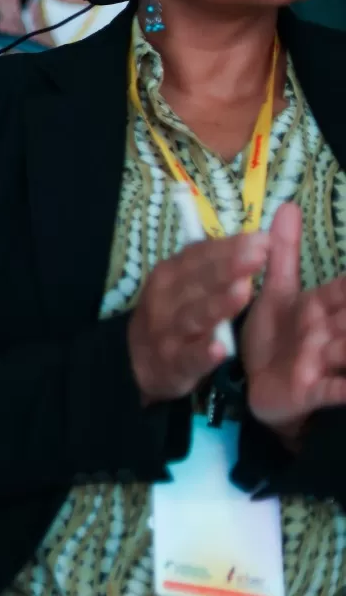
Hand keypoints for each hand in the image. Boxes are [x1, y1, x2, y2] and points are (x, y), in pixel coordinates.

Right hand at [127, 229, 269, 404]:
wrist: (142, 361)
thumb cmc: (176, 313)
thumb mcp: (186, 283)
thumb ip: (214, 262)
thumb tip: (255, 237)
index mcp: (171, 273)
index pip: (200, 255)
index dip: (230, 246)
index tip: (263, 238)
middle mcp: (165, 298)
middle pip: (198, 281)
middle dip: (228, 267)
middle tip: (259, 256)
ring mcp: (167, 331)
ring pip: (194, 316)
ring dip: (217, 305)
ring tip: (243, 292)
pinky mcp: (172, 363)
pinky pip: (189, 358)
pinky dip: (203, 354)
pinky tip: (221, 349)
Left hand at [242, 203, 345, 442]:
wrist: (258, 388)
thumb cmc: (276, 338)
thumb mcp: (277, 291)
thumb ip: (284, 253)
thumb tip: (289, 205)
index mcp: (322, 305)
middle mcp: (331, 331)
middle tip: (345, 315)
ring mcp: (325, 360)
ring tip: (342, 345)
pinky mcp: (314, 388)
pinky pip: (334, 389)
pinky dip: (344, 388)